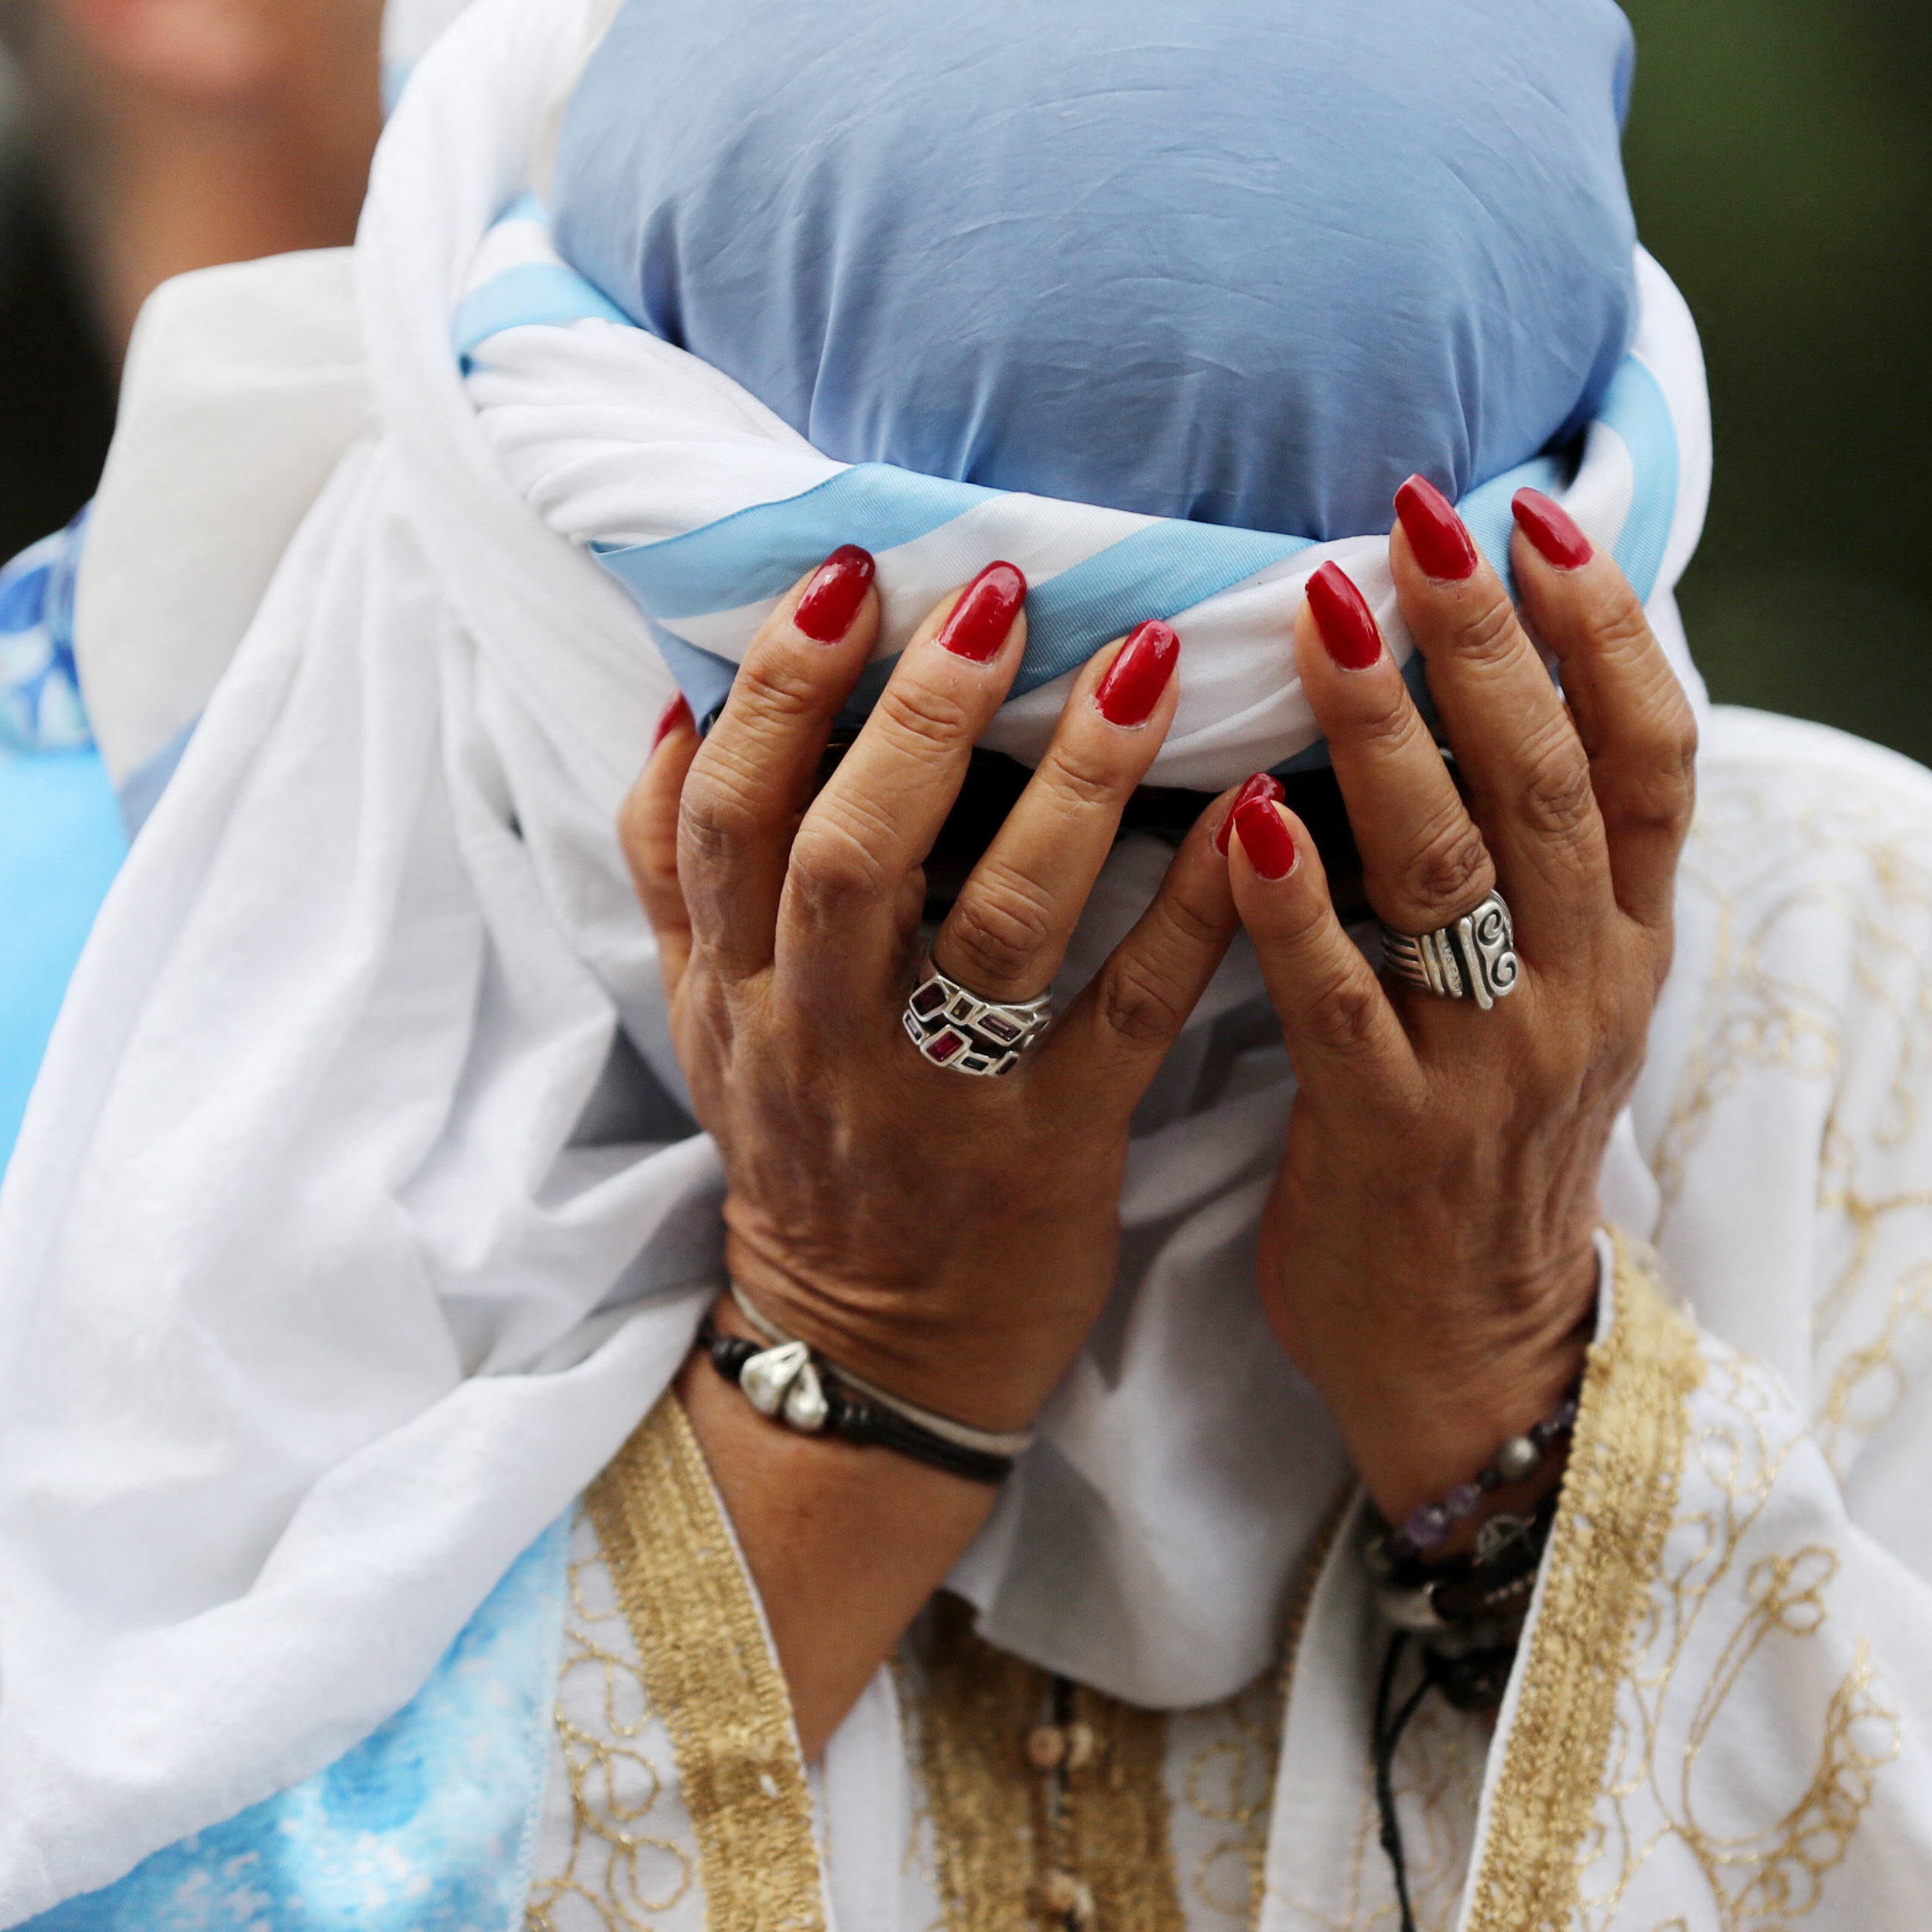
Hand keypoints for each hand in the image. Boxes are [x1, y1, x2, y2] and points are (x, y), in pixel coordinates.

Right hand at [618, 545, 1243, 1736]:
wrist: (875, 1360)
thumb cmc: (810, 1151)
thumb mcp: (708, 1020)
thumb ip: (676, 870)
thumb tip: (678, 701)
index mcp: (738, 986)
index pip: (728, 816)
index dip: (781, 689)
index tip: (846, 571)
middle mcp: (826, 1037)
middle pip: (844, 856)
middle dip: (919, 713)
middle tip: (998, 592)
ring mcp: (943, 1100)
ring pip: (997, 930)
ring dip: (1074, 788)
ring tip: (1143, 662)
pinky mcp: (1057, 1152)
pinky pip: (1127, 1020)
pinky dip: (1189, 915)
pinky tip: (1255, 816)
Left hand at [1224, 478, 1695, 1528]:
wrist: (1471, 1356)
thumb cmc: (1484, 1143)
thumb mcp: (1554, 989)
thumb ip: (1532, 854)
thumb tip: (1479, 670)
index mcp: (1628, 940)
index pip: (1653, 754)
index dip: (1605, 627)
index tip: (1538, 513)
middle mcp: (1583, 988)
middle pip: (1553, 783)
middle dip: (1487, 640)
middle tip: (1418, 516)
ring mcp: (1496, 1066)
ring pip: (1456, 874)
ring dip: (1388, 735)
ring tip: (1319, 618)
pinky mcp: (1394, 1138)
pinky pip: (1343, 1002)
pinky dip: (1296, 905)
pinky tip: (1245, 816)